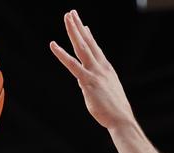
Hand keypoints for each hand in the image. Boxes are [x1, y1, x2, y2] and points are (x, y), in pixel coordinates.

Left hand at [49, 10, 135, 130]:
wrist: (121, 118)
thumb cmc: (113, 109)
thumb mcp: (105, 92)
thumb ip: (96, 84)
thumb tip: (85, 82)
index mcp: (106, 69)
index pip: (96, 49)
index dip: (88, 36)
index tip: (84, 25)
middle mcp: (101, 67)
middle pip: (88, 42)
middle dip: (79, 27)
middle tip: (72, 13)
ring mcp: (94, 72)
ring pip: (81, 47)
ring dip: (73, 31)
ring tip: (67, 17)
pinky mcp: (87, 81)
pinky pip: (72, 64)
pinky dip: (61, 54)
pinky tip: (53, 45)